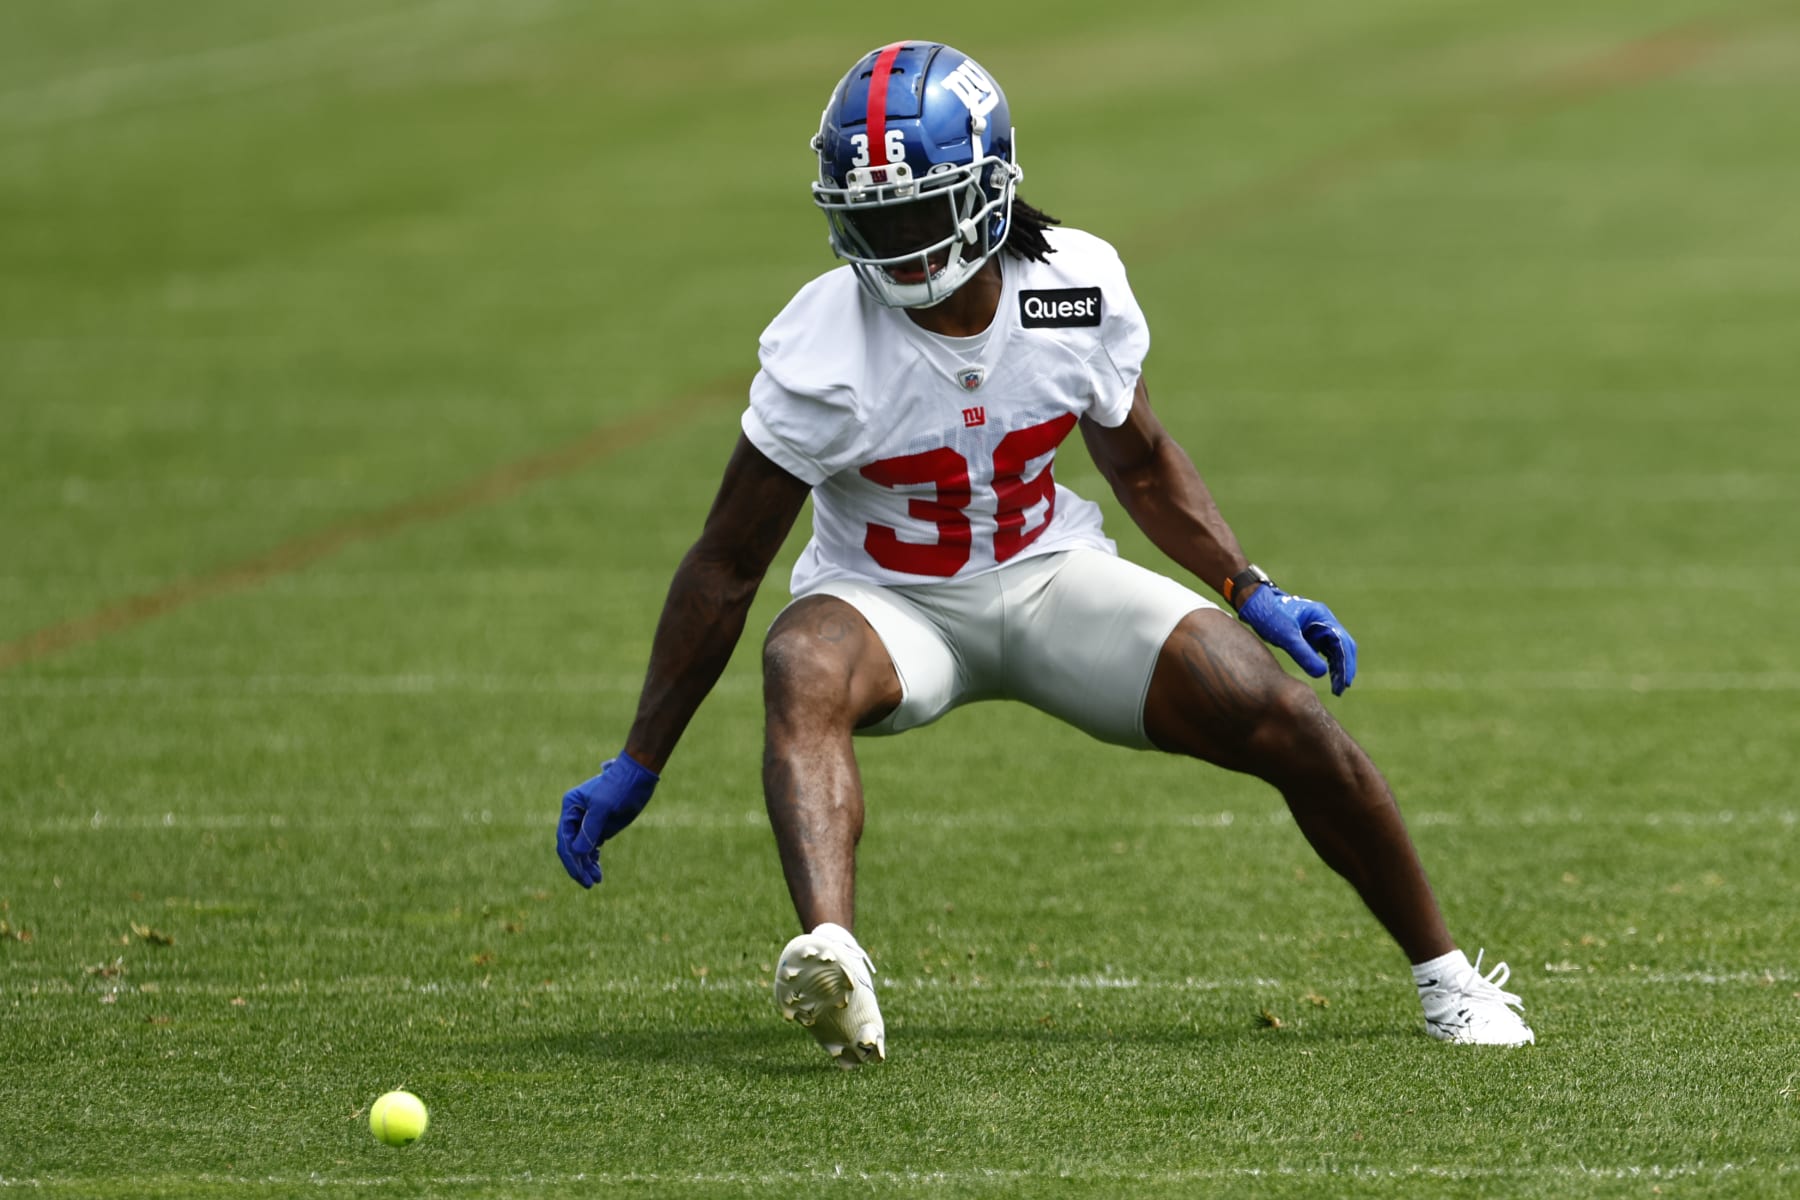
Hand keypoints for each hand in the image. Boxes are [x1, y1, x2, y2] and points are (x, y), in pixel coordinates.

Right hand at [556, 752, 658, 887]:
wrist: (638, 775)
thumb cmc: (620, 786)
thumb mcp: (604, 807)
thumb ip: (590, 829)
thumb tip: (578, 853)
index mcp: (570, 807)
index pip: (565, 838)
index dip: (571, 859)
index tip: (580, 875)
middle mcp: (576, 815)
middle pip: (570, 846)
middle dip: (578, 866)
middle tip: (588, 884)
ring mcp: (588, 822)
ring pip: (581, 850)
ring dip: (586, 866)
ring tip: (595, 881)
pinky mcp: (600, 827)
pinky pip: (592, 848)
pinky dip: (593, 860)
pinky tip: (597, 873)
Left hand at [1236, 583, 1357, 694]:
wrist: (1254, 605)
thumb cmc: (1269, 615)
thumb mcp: (1286, 636)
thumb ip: (1303, 654)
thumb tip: (1322, 674)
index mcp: (1322, 616)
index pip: (1342, 642)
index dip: (1346, 663)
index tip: (1345, 682)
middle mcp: (1324, 621)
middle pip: (1343, 646)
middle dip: (1345, 667)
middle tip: (1342, 688)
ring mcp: (1318, 627)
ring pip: (1336, 649)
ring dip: (1338, 667)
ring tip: (1337, 688)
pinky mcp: (1310, 634)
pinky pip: (1325, 650)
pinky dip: (1329, 663)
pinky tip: (1329, 677)